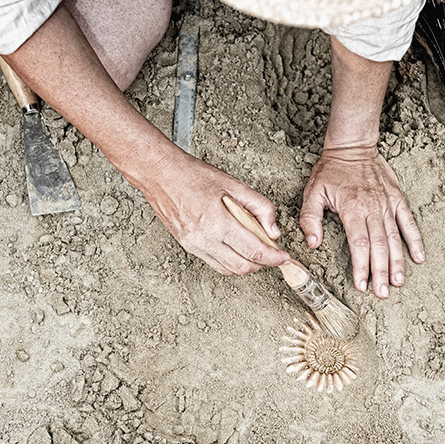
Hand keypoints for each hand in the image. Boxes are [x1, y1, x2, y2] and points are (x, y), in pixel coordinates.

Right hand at [143, 151, 290, 275]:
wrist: (160, 174)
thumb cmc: (193, 175)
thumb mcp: (234, 184)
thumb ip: (259, 207)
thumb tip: (273, 230)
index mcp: (218, 223)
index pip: (254, 251)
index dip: (274, 258)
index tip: (284, 257)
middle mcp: (204, 239)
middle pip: (242, 266)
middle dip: (263, 264)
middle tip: (273, 253)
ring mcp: (193, 245)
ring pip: (228, 269)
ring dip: (246, 264)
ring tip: (256, 249)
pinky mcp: (187, 246)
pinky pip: (214, 263)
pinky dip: (230, 261)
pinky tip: (237, 248)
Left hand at [300, 145, 424, 297]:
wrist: (352, 146)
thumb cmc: (330, 170)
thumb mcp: (312, 192)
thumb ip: (310, 219)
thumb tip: (313, 243)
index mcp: (352, 208)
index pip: (359, 243)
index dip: (361, 266)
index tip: (362, 285)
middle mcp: (373, 208)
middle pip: (379, 245)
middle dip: (381, 271)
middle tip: (383, 293)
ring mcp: (387, 203)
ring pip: (395, 238)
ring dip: (398, 262)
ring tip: (399, 282)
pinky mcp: (397, 198)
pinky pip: (408, 222)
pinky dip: (415, 240)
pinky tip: (419, 257)